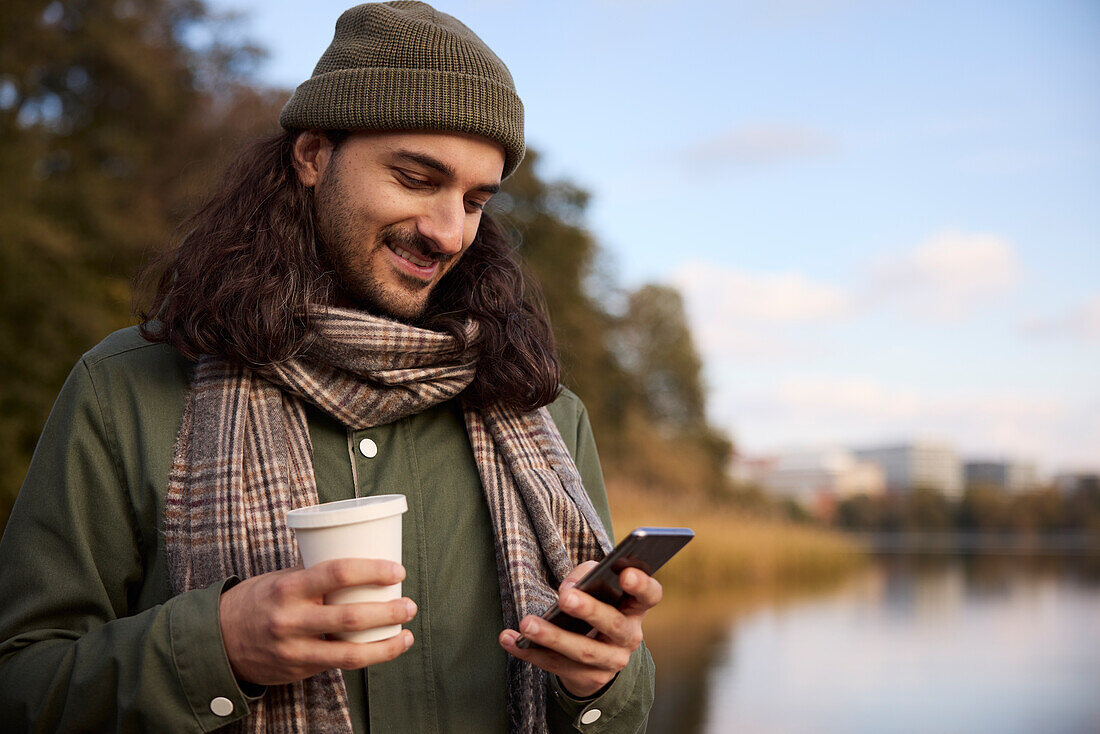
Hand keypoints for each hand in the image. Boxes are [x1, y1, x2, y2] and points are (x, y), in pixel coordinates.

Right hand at [219, 558, 416, 684]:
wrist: (217, 641)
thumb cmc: (258, 601)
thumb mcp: (280, 579)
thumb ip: (314, 576)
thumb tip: (361, 564)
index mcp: (288, 587)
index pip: (338, 573)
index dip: (373, 570)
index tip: (397, 570)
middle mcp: (291, 620)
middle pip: (351, 616)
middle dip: (389, 611)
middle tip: (410, 605)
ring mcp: (294, 649)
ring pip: (350, 653)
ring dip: (386, 645)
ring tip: (408, 635)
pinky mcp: (298, 670)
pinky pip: (338, 664)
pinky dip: (366, 657)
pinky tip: (384, 649)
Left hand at [498, 561, 662, 697]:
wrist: (597, 652)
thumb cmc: (597, 605)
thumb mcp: (598, 587)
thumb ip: (587, 575)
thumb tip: (568, 588)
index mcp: (636, 608)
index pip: (649, 595)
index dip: (641, 585)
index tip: (625, 573)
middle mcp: (629, 637)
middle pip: (613, 625)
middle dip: (589, 611)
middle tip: (565, 597)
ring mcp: (611, 662)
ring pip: (583, 651)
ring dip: (553, 637)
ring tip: (527, 624)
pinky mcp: (588, 679)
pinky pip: (557, 666)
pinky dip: (530, 652)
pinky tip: (509, 639)